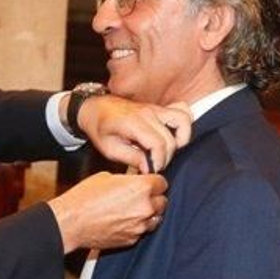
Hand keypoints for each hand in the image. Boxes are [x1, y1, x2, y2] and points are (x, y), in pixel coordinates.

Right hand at [47, 171, 167, 252]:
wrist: (71, 222)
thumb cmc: (84, 198)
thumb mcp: (107, 177)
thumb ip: (128, 180)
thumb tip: (135, 182)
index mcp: (141, 188)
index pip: (162, 183)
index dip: (154, 182)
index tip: (149, 183)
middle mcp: (145, 208)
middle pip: (163, 201)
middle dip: (153, 198)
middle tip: (139, 196)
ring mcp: (140, 226)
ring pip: (156, 218)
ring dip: (148, 213)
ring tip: (133, 210)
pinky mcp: (132, 239)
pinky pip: (142, 231)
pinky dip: (137, 226)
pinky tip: (123, 221)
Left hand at [75, 95, 191, 172]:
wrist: (95, 108)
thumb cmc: (100, 128)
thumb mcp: (109, 149)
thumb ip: (132, 158)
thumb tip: (150, 168)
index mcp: (133, 122)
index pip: (158, 144)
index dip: (158, 162)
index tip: (151, 170)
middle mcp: (148, 112)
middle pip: (171, 139)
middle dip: (166, 157)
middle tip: (154, 165)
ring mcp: (156, 108)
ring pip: (184, 121)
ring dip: (181, 139)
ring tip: (167, 151)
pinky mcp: (160, 108)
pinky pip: (182, 111)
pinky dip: (184, 125)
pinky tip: (174, 137)